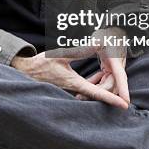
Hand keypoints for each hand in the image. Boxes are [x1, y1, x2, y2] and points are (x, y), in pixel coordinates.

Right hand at [11, 43, 128, 108]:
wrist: (25, 71)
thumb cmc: (39, 64)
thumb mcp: (59, 54)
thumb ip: (79, 49)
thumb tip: (97, 43)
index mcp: (72, 83)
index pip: (95, 93)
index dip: (111, 99)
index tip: (123, 105)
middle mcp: (73, 90)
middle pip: (98, 94)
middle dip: (110, 88)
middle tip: (119, 79)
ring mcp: (72, 92)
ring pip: (93, 92)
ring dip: (103, 84)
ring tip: (109, 71)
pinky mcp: (70, 90)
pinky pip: (88, 91)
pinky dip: (95, 84)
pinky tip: (97, 75)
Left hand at [75, 27, 129, 106]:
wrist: (112, 31)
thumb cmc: (106, 34)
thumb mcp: (98, 38)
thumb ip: (93, 44)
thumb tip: (94, 43)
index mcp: (116, 60)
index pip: (120, 76)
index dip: (123, 89)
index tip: (126, 102)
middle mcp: (118, 67)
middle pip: (112, 85)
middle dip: (100, 94)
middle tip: (80, 96)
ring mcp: (115, 69)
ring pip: (109, 86)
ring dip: (97, 90)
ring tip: (81, 93)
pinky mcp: (111, 70)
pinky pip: (105, 82)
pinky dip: (97, 84)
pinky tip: (89, 84)